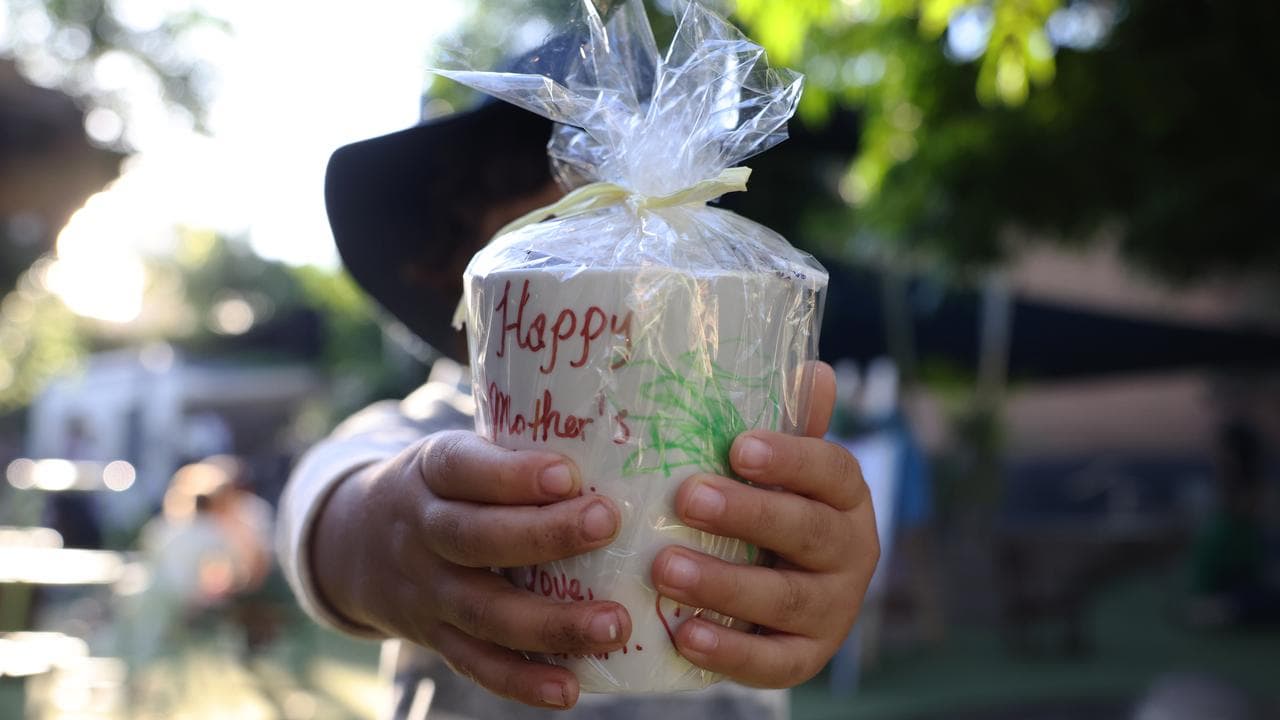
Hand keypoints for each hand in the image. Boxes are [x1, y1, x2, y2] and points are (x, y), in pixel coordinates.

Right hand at [311, 431, 630, 708]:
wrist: (355, 543)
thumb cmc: (443, 488)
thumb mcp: (458, 453)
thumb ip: (514, 452)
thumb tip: (614, 439)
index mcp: (430, 472)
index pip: (464, 469)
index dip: (512, 474)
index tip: (567, 473)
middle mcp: (421, 532)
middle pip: (475, 538)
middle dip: (544, 535)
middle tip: (607, 524)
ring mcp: (426, 591)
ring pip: (483, 610)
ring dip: (550, 622)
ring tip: (613, 623)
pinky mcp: (434, 637)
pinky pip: (476, 663)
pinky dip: (521, 680)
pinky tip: (569, 688)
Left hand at [651, 362, 878, 686]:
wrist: (784, 596)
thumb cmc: (772, 511)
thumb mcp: (780, 469)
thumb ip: (790, 425)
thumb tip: (812, 369)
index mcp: (846, 497)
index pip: (832, 471)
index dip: (790, 458)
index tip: (738, 446)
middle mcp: (852, 552)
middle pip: (808, 531)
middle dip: (747, 514)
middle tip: (686, 498)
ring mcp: (834, 610)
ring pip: (786, 598)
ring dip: (724, 583)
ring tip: (666, 568)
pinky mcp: (806, 658)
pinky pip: (774, 663)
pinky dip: (729, 652)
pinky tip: (684, 635)